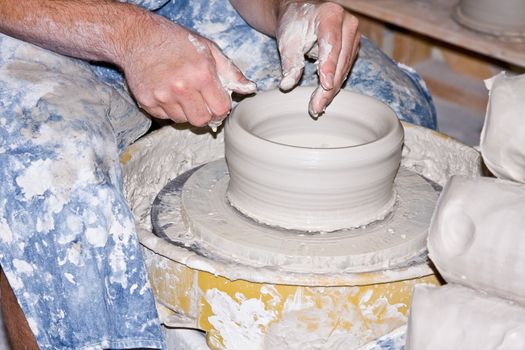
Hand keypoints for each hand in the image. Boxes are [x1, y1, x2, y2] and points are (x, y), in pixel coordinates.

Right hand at [121, 14, 255, 126]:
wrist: (138, 38)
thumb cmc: (176, 42)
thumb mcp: (209, 50)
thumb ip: (230, 72)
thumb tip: (249, 89)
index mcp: (201, 75)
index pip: (221, 109)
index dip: (221, 107)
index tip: (217, 101)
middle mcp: (182, 88)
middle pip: (202, 120)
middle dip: (206, 114)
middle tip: (202, 102)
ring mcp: (162, 97)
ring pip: (184, 121)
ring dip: (187, 112)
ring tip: (183, 93)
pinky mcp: (147, 102)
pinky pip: (166, 118)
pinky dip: (170, 110)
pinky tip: (168, 93)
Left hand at [276, 1, 359, 116]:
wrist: (302, 14)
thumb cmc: (294, 24)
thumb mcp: (287, 40)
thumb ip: (289, 61)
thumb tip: (287, 85)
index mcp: (330, 14)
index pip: (331, 44)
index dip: (329, 66)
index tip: (325, 85)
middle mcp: (348, 23)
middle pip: (341, 60)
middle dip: (328, 87)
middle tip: (315, 107)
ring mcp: (354, 36)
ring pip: (344, 68)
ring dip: (331, 90)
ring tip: (317, 106)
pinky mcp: (353, 48)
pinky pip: (345, 70)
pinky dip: (334, 85)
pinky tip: (323, 98)